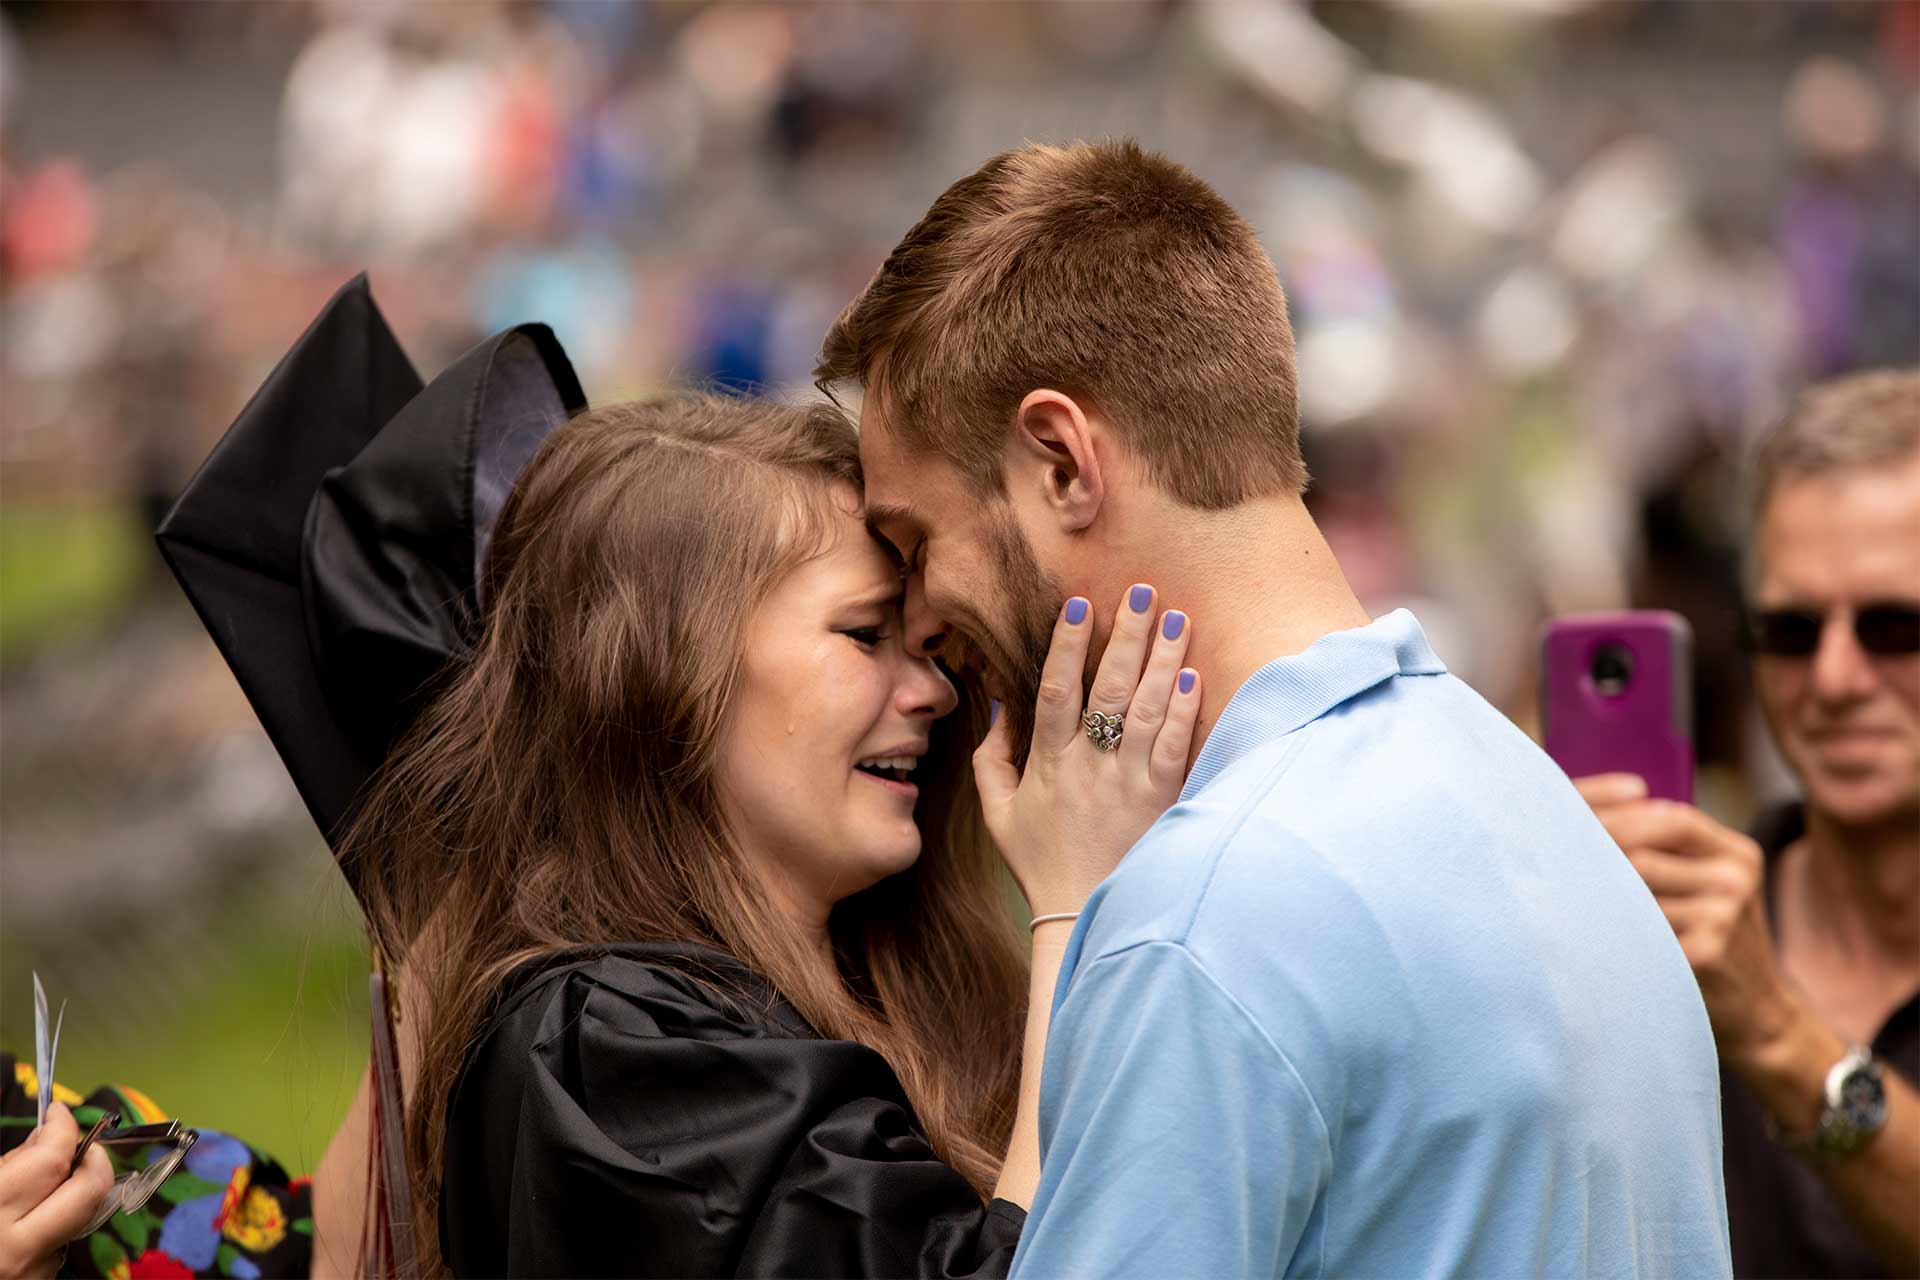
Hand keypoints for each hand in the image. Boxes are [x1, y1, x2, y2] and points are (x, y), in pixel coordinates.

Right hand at [0, 1103, 113, 1278]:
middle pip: (88, 1191)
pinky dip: (54, 1226)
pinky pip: (59, 1247)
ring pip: (79, 1220)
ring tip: (47, 1183)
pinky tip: (27, 1222)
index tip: (58, 1113)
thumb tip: (45, 1138)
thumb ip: (5, 1164)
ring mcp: (31, 1274)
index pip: (50, 1160)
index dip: (62, 1128)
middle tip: (80, 1144)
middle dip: (94, 1159)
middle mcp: (15, 1249)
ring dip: (73, 1194)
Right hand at [975, 585, 1200, 920]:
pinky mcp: (1159, 801)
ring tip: (1176, 616)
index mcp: (1046, 763)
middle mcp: (1086, 766)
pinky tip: (1192, 676)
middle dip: (1125, 635)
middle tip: (1142, 590)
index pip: (1054, 691)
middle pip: (1106, 688)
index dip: (1066, 646)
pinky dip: (1183, 710)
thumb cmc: (1039, 863)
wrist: (1082, 917)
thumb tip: (998, 706)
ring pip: (1144, 709)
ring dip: (1162, 659)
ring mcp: (1125, 782)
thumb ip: (992, 759)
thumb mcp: (998, 813)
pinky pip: (1173, 747)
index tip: (1080, 605)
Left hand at [1575, 774, 1796, 1061]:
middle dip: (1589, 858)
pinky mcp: (1706, 954)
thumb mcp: (1709, 888)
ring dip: (1590, 898)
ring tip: (1553, 901)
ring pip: (1631, 892)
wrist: (1759, 1016)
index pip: (1669, 818)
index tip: (1566, 822)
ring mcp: (1723, 917)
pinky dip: (1604, 934)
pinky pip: (1638, 934)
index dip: (1615, 818)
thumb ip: (1669, 851)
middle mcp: (1735, 879)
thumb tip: (1584, 815)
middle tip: (1541, 862)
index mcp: (1736, 854)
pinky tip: (1581, 937)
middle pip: (1641, 853)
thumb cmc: (1712, 942)